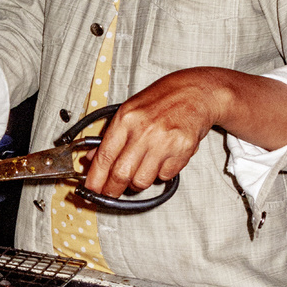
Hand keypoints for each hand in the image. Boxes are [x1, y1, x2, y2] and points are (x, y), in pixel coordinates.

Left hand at [83, 67, 286, 197]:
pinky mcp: (182, 151)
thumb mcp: (130, 110)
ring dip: (138, 181)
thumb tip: (92, 159)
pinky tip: (163, 157)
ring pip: (142, 181)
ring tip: (142, 167)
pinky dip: (161, 173)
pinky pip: (164, 176)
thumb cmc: (162, 100)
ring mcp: (164, 142)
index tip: (90, 190)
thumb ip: (110, 136)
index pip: (105, 156)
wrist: (196, 92)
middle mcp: (144, 130)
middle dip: (112, 190)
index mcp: (126, 118)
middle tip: (109, 194)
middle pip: (121, 174)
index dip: (95, 178)